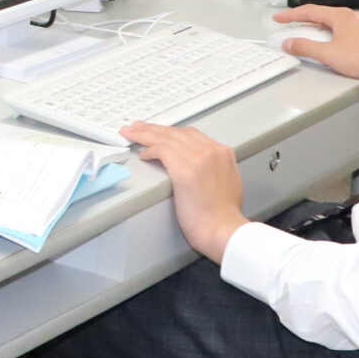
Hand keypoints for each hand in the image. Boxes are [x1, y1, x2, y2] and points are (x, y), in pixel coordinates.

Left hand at [122, 123, 249, 261]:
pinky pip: (162, 151)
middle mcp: (212, 151)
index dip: (170, 131)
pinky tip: (143, 155)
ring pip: (166, 138)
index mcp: (222, 153)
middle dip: (154, 129)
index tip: (158, 131)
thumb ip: (214, 168)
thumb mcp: (227, 181)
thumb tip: (199, 165)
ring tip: (131, 134)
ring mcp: (199, 159)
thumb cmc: (223, 215)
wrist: (224, 229)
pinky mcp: (185, 170)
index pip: (191, 134)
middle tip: (138, 127)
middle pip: (176, 132)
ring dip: (145, 135)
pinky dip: (150, 150)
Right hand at [270, 4, 358, 79]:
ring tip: (303, 31)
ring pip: (330, 20)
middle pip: (320, 13)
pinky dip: (326, 30)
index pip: (309, 11)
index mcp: (339, 16)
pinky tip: (325, 38)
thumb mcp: (327, 54)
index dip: (290, 15)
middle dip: (301, 18)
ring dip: (314, 24)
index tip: (277, 18)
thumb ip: (305, 47)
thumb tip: (288, 43)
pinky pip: (340, 27)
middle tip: (287, 23)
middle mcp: (349, 15)